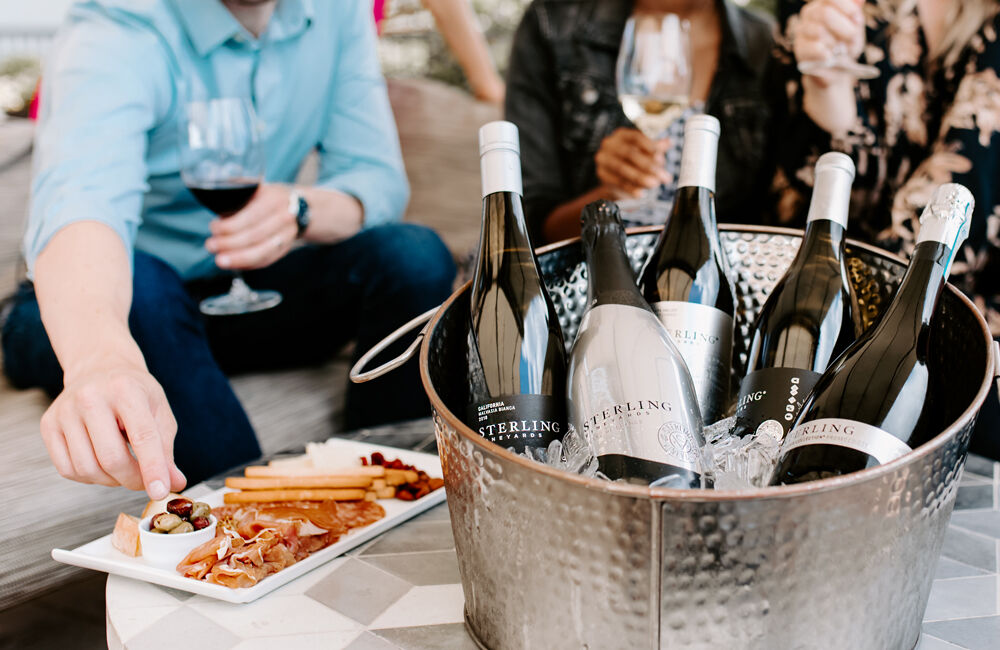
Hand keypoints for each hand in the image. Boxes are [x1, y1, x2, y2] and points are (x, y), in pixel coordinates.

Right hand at [41, 348, 185, 498]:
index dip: (153, 469)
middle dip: (133, 480)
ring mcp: (65, 411)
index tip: (160, 492)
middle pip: (112, 459)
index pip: (142, 437)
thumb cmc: (133, 392)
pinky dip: (90, 477)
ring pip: (88, 469)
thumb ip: (166, 450)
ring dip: (111, 480)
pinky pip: (68, 470)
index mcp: (125, 389)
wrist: (99, 368)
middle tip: (145, 481)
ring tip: (123, 466)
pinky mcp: (49, 425)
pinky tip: (101, 462)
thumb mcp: (159, 412)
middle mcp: (90, 398)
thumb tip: (174, 483)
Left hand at [206, 184, 298, 269]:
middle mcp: (283, 218)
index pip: (250, 217)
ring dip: (239, 259)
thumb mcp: (256, 188)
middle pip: (255, 236)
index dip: (229, 226)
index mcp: (273, 200)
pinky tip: (234, 264)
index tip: (214, 228)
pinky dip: (249, 265)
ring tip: (220, 260)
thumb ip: (238, 196)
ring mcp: (287, 235)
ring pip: (262, 253)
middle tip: (211, 246)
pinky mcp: (285, 249)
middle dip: (230, 244)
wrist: (299, 207)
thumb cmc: (269, 197)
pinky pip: (267, 261)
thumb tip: (219, 214)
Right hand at [594, 128, 670, 197]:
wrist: (615, 177)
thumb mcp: (645, 152)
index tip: (661, 159)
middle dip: (648, 166)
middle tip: (662, 176)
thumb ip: (656, 148)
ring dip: (640, 178)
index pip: (636, 137)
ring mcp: (603, 159)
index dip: (649, 147)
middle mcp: (609, 144)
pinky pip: (617, 182)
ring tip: (654, 184)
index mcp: (622, 135)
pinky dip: (630, 188)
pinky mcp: (601, 174)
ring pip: (623, 169)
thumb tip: (669, 142)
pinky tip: (640, 193)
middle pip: (630, 154)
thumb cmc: (633, 161)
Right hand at [794, 0, 865, 85]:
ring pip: (819, 32)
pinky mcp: (799, 49)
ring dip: (835, 43)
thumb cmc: (846, 43)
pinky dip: (828, 54)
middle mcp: (809, 13)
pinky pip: (815, 48)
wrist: (837, 68)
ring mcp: (801, 31)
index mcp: (823, 3)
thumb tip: (859, 3)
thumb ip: (855, 13)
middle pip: (824, 13)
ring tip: (839, 50)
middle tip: (851, 38)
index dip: (847, 8)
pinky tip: (830, 57)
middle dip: (843, 28)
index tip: (857, 20)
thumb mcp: (855, 27)